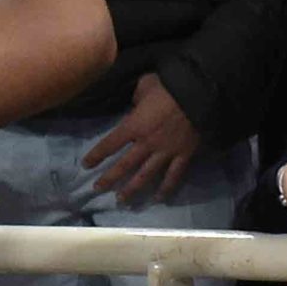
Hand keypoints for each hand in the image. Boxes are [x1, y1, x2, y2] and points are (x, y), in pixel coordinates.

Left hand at [81, 72, 201, 203]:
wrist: (200, 93)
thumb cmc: (170, 87)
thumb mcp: (146, 84)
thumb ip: (137, 95)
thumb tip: (136, 101)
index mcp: (134, 126)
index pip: (110, 144)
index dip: (96, 155)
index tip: (85, 165)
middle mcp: (147, 143)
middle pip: (124, 165)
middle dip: (109, 179)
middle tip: (97, 189)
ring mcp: (166, 152)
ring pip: (146, 176)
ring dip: (132, 189)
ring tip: (122, 200)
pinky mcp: (184, 155)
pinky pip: (174, 176)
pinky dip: (166, 188)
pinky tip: (159, 199)